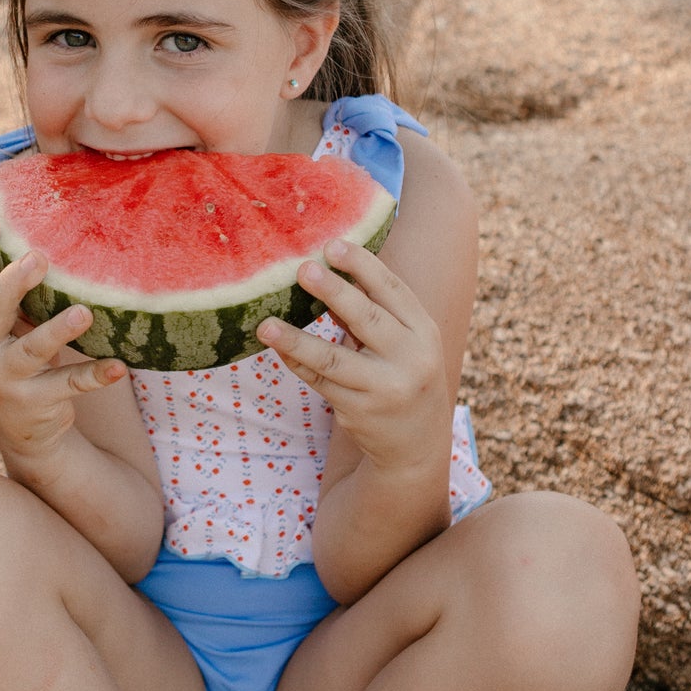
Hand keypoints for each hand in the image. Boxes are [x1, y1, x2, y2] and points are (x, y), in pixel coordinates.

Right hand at [0, 215, 125, 471]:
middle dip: (13, 284)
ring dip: (56, 331)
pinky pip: (69, 385)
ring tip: (83, 314)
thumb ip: (19, 290)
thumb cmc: (23, 356)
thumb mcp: (13, 325)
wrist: (26, 430)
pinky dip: (94, 375)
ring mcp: (5, 378)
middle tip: (38, 257)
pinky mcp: (34, 403)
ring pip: (30, 350)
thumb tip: (49, 229)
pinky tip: (118, 367)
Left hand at [256, 240, 450, 479]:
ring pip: (333, 360)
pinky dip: (295, 362)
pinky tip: (275, 345)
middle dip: (333, 292)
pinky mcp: (358, 412)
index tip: (332, 245)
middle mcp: (410, 359)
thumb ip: (373, 312)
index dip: (363, 266)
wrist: (417, 446)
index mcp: (424, 332)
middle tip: (302, 269)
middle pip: (367, 319)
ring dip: (296, 340)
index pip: (393, 291)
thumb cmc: (405, 376)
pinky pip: (319, 382)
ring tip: (266, 324)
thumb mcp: (405, 343)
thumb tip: (326, 272)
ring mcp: (383, 389)